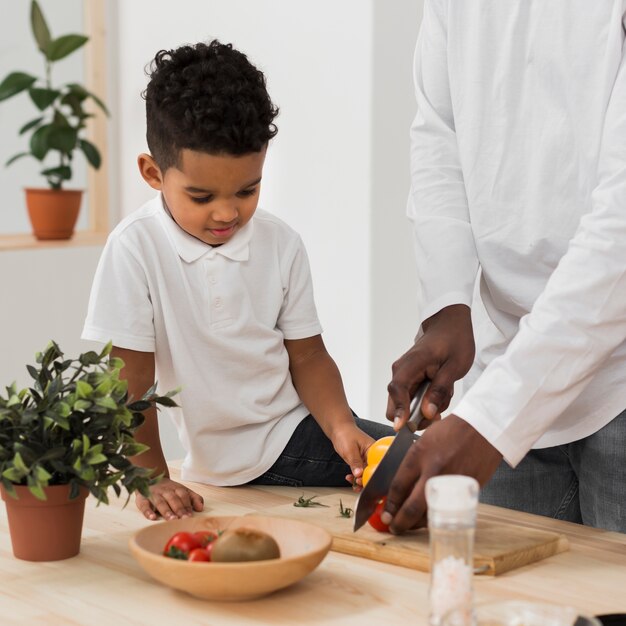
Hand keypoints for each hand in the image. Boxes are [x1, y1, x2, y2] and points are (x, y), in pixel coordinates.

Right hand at [135, 477, 204, 520]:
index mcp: (177, 488)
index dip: (187, 505)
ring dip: (166, 511)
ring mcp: (154, 494)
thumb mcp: (183, 490)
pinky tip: (152, 518)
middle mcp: (166, 491)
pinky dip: (147, 511)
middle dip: (179, 509)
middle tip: (183, 519)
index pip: (184, 496)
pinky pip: (144, 505)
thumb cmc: (170, 490)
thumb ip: (193, 498)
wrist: (150, 477)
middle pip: (173, 499)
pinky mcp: (142, 499)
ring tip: (171, 519)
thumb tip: (201, 508)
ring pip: (160, 502)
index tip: (191, 516)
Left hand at [329, 423, 374, 489]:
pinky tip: (349, 478)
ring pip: (366, 474)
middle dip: (365, 479)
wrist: (338, 429)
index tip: (363, 480)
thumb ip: (355, 462)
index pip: (377, 465)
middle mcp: (371, 455)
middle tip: (356, 482)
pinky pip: (360, 472)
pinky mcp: (359, 461)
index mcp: (373, 449)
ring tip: (352, 481)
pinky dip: (355, 477)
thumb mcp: (350, 449)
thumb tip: (359, 474)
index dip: (372, 475)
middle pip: (372, 471)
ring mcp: (365, 459)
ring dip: (359, 480)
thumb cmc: (345, 434)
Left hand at [380, 415, 502, 532]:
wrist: (482, 429)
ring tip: (409, 525)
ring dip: (417, 524)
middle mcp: (433, 471)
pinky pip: (447, 511)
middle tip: (393, 528)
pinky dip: (436, 518)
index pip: (398, 487)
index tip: (385, 513)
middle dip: (400, 522)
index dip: (389, 504)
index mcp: (419, 455)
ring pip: (430, 514)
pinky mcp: (466, 492)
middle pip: (412, 507)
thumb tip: (400, 487)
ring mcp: (451, 484)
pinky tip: (429, 518)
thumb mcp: (424, 441)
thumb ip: (412, 463)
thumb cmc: (451, 432)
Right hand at [387, 304, 474, 429]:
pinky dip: (426, 401)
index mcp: (410, 364)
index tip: (403, 427)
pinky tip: (439, 391)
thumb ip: (440, 390)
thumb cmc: (453, 340)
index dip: (398, 410)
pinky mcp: (408, 379)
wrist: (449, 324)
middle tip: (438, 413)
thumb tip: (427, 413)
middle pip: (396, 404)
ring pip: (405, 405)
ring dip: (424, 408)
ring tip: (444, 395)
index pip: (397, 390)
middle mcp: (400, 371)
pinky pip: (412, 399)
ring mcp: (403, 376)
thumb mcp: (454, 366)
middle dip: (415, 415)